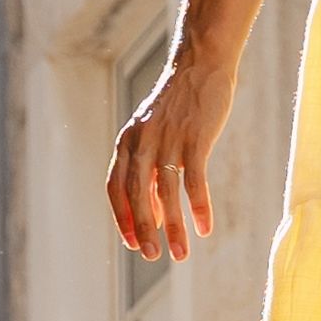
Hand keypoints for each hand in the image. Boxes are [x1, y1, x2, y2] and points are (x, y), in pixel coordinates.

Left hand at [108, 48, 239, 260]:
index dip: (122, 218)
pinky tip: (205, 227)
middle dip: (143, 229)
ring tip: (181, 253)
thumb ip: (150, 167)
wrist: (200, 64)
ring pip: (166, 193)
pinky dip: (199, 207)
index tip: (133, 243)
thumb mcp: (155, 132)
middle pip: (136, 195)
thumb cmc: (179, 103)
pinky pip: (195, 181)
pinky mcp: (195, 139)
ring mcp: (168, 140)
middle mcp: (142, 142)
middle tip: (151, 256)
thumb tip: (152, 211)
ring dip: (173, 226)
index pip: (115, 188)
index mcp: (127, 141)